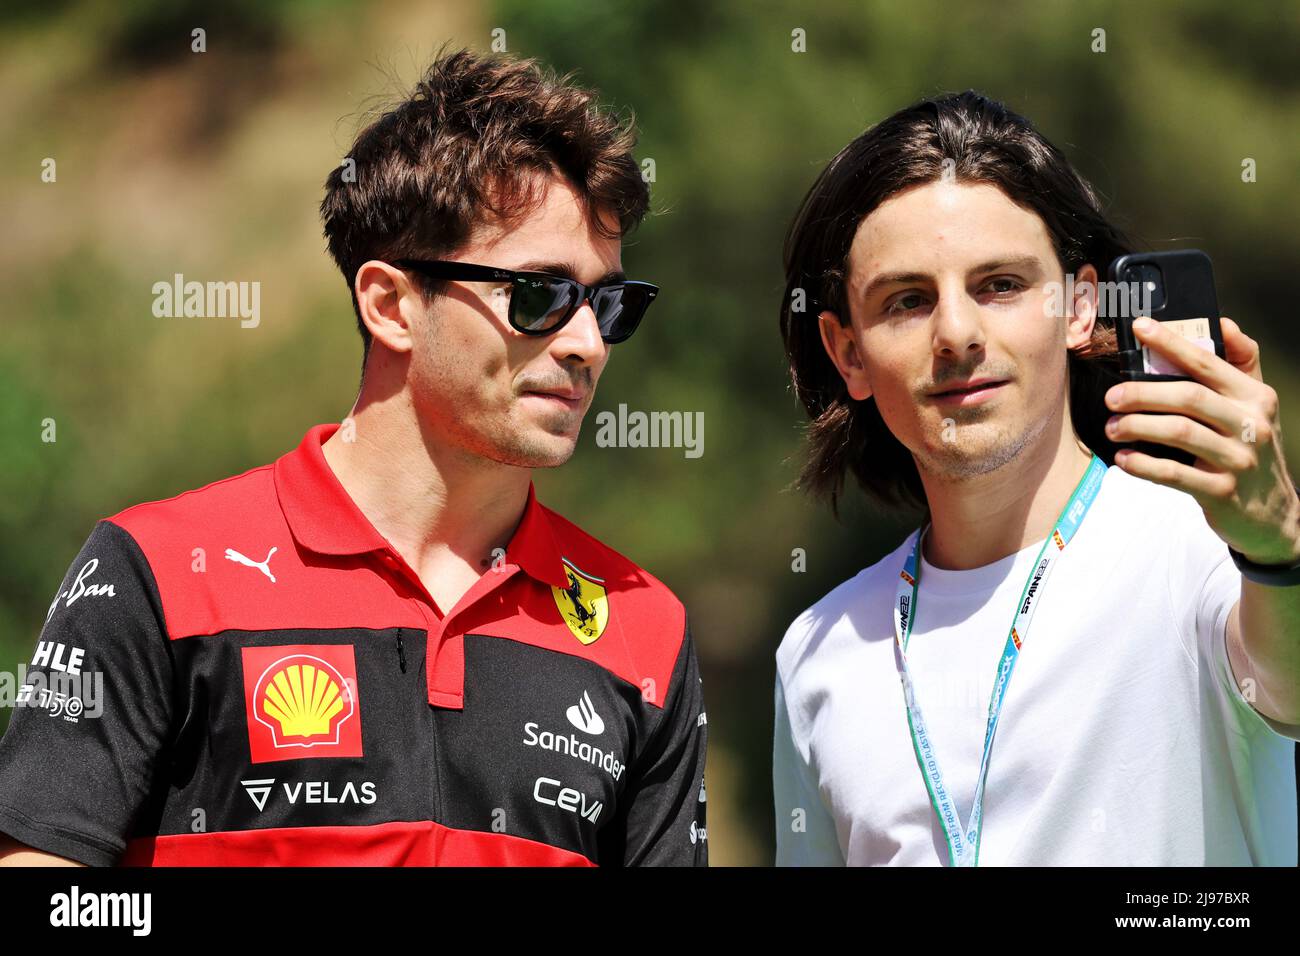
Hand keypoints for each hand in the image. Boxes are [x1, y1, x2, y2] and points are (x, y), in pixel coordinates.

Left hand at [1104, 316, 1299, 564]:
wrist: (1273, 514)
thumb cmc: (1250, 448)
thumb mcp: (1254, 407)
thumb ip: (1239, 366)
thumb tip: (1223, 323)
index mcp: (1255, 396)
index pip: (1209, 362)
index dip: (1173, 343)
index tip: (1139, 328)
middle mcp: (1252, 424)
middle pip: (1190, 397)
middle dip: (1144, 393)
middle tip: (1111, 396)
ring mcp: (1239, 459)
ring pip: (1181, 433)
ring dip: (1138, 427)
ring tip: (1112, 428)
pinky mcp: (1223, 492)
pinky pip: (1175, 474)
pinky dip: (1144, 465)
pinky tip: (1123, 460)